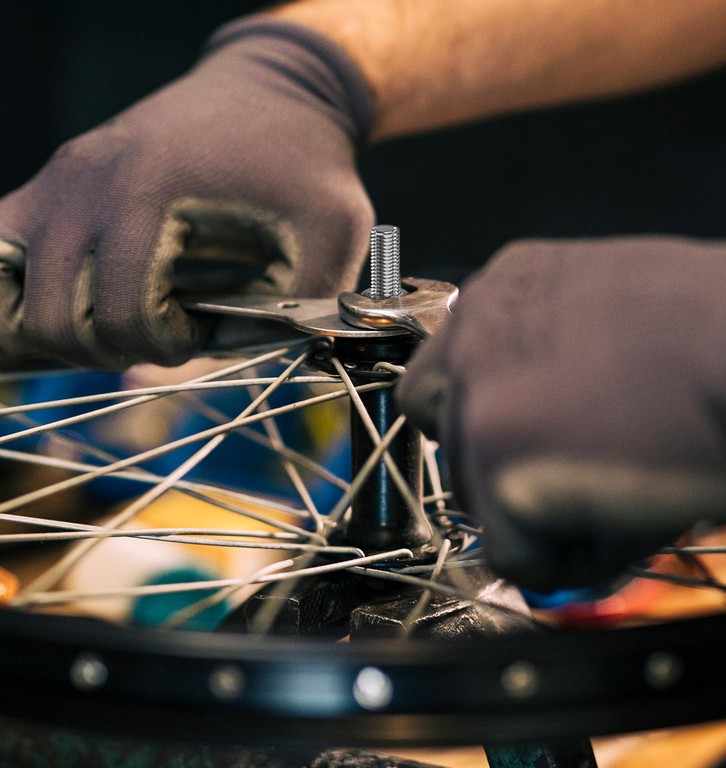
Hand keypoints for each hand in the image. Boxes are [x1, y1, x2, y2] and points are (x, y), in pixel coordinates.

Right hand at [0, 16, 373, 368]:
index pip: (123, 314)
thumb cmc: (306, 162)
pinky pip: (1, 252)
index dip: (167, 346)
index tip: (204, 332)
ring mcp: (60, 179)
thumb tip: (256, 361)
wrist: (274, 89)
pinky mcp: (54, 182)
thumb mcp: (334, 233)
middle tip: (166, 334)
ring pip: (11, 294)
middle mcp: (86, 184)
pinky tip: (86, 300)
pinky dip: (28, 295)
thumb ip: (305, 306)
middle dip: (115, 347)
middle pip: (54, 318)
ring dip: (69, 330)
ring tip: (126, 319)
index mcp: (150, 193)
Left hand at [397, 229, 725, 591]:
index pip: (445, 373)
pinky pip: (511, 552)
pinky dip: (564, 562)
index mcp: (504, 289)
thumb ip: (552, 363)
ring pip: (478, 498)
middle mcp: (474, 332)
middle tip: (573, 488)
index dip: (481, 422)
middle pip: (451, 438)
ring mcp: (477, 397)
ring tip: (625, 496)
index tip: (519, 450)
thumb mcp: (611, 316)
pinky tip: (626, 525)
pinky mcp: (497, 464)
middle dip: (503, 475)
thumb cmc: (723, 333)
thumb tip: (539, 423)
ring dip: (542, 517)